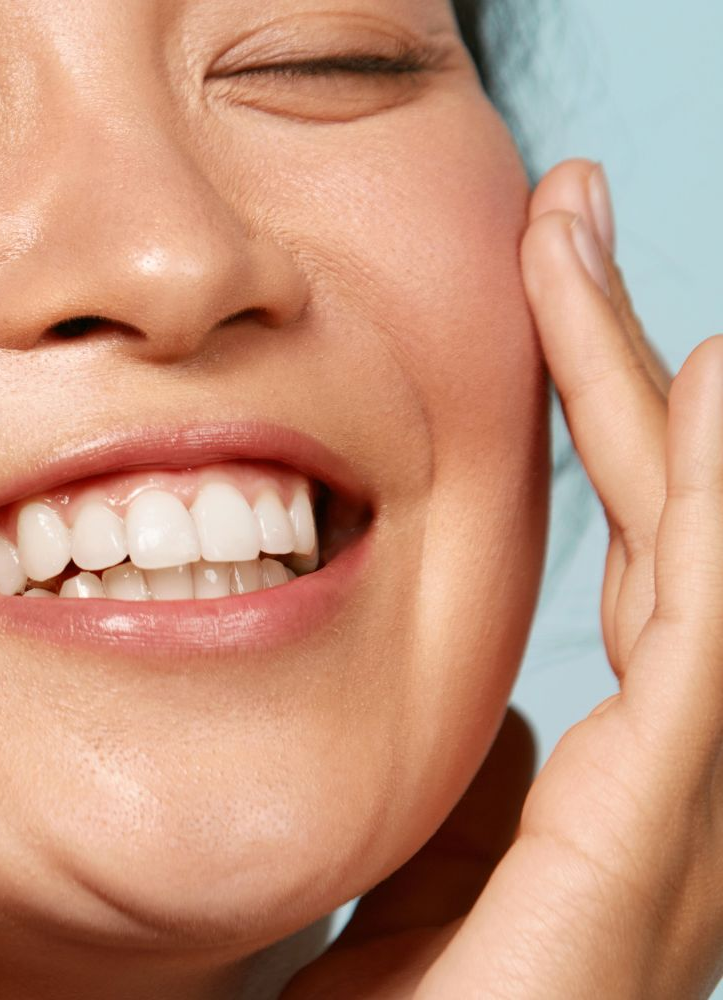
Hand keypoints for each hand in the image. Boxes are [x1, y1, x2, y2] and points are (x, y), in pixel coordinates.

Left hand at [288, 160, 722, 997]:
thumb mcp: (429, 898)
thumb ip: (476, 812)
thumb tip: (515, 726)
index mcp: (622, 806)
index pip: (635, 583)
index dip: (606, 443)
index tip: (552, 314)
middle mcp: (678, 801)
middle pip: (667, 539)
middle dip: (619, 375)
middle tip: (564, 220)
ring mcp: (683, 821)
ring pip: (693, 554)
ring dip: (647, 388)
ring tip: (585, 243)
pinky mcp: (653, 840)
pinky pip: (701, 630)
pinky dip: (711, 493)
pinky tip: (707, 374)